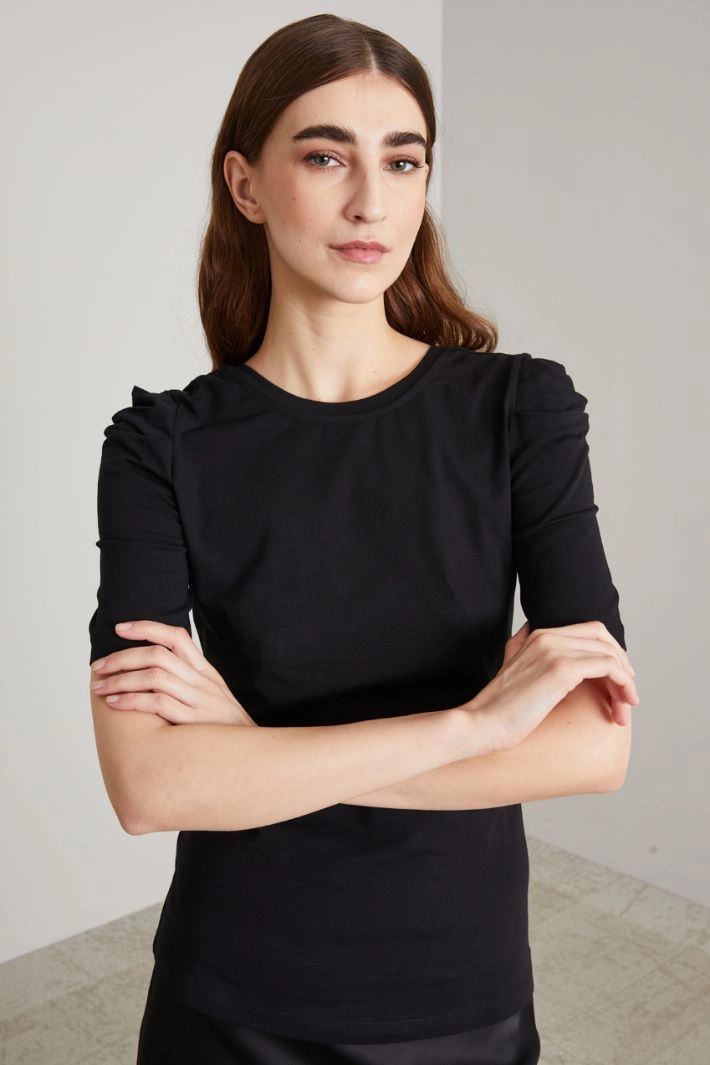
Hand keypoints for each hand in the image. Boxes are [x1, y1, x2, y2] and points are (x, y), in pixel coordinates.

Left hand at [89, 620, 257, 725]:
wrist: (254, 755)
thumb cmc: (223, 729)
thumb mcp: (212, 697)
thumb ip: (188, 682)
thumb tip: (151, 673)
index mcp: (206, 671)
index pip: (176, 636)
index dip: (146, 627)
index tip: (119, 629)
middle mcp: (203, 681)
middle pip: (157, 654)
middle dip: (121, 657)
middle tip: (98, 666)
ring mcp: (200, 700)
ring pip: (154, 676)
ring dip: (121, 679)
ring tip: (99, 686)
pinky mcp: (194, 721)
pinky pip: (158, 703)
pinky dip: (131, 700)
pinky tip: (114, 703)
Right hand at [467, 619, 638, 751]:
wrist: (481, 724)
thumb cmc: (498, 708)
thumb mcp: (509, 669)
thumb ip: (521, 648)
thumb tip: (531, 637)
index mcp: (538, 635)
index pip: (589, 631)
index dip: (610, 653)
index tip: (617, 681)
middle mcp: (547, 636)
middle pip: (603, 638)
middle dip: (622, 665)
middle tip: (627, 695)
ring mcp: (554, 650)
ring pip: (609, 654)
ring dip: (625, 681)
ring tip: (626, 706)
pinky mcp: (561, 669)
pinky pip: (607, 666)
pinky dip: (622, 683)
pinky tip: (622, 703)